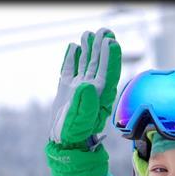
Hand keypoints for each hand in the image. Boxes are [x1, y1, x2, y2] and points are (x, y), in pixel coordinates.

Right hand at [46, 27, 121, 175]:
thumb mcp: (80, 120)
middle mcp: (91, 92)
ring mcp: (79, 90)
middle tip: (104, 32)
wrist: (63, 143)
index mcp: (98, 97)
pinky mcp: (67, 91)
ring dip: (88, 51)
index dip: (110, 59)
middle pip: (98, 66)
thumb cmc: (74, 135)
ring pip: (85, 66)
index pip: (107, 74)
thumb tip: (87, 85)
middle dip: (101, 49)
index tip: (111, 43)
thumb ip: (84, 103)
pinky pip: (70, 71)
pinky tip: (73, 48)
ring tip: (88, 35)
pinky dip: (71, 59)